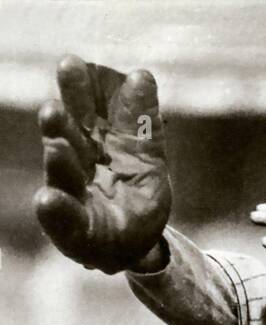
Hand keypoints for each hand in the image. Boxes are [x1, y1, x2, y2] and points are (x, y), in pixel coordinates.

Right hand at [34, 55, 171, 273]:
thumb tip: (141, 76)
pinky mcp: (72, 232)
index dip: (78, 90)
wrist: (136, 245)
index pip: (84, 109)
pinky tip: (47, 199)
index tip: (71, 65)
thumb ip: (141, 125)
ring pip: (61, 176)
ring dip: (58, 161)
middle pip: (64, 138)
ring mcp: (71, 197)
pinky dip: (55, 210)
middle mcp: (75, 164)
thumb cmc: (135, 197)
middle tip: (54, 108)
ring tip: (57, 147)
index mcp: (93, 140)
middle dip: (60, 121)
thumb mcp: (146, 159)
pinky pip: (63, 221)